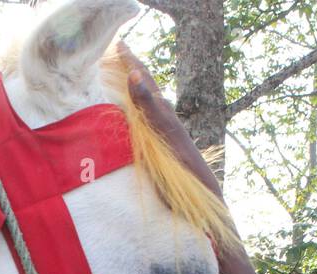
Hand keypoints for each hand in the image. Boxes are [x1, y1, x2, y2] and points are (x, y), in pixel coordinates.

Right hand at [116, 41, 222, 197]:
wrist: (199, 188)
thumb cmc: (180, 162)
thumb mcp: (162, 130)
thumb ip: (147, 104)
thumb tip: (135, 75)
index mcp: (161, 109)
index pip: (143, 78)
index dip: (130, 60)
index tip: (117, 42)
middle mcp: (163, 115)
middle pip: (145, 85)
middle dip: (130, 67)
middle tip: (118, 49)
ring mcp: (163, 129)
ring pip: (145, 100)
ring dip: (133, 86)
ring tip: (122, 73)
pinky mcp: (163, 142)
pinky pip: (146, 118)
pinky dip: (136, 107)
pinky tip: (133, 110)